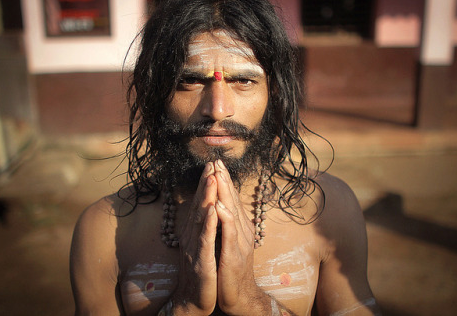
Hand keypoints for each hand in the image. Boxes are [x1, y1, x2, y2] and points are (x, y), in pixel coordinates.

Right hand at [171, 163, 218, 314]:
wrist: (194, 301)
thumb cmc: (201, 273)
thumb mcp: (202, 247)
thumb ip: (202, 228)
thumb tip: (206, 209)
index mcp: (194, 232)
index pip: (200, 204)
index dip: (205, 185)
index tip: (212, 166)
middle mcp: (192, 236)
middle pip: (199, 206)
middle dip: (206, 184)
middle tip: (211, 163)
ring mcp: (195, 248)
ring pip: (200, 218)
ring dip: (206, 197)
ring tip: (212, 178)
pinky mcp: (201, 262)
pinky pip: (205, 240)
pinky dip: (208, 224)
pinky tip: (212, 210)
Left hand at [213, 159, 260, 313]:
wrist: (238, 296)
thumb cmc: (230, 269)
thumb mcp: (228, 242)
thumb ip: (225, 225)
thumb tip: (220, 205)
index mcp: (238, 226)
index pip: (230, 198)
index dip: (223, 180)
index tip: (215, 162)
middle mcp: (241, 230)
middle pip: (232, 200)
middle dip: (223, 179)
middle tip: (216, 160)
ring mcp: (240, 242)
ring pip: (232, 211)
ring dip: (224, 192)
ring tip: (218, 174)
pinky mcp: (235, 255)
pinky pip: (229, 233)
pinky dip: (225, 218)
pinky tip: (219, 206)